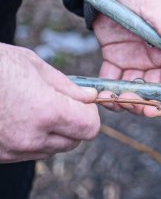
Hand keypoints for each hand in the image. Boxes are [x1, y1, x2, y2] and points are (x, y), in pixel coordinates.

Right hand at [0, 44, 99, 162]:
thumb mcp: (34, 65)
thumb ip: (67, 86)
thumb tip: (89, 98)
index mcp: (46, 111)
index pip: (90, 127)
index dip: (91, 113)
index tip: (83, 102)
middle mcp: (32, 137)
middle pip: (75, 141)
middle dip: (76, 123)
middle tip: (63, 103)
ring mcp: (14, 150)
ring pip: (54, 148)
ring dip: (56, 132)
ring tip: (38, 108)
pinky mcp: (1, 156)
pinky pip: (32, 152)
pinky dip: (36, 139)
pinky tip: (22, 118)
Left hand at [93, 0, 160, 116]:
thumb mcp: (158, 9)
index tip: (158, 109)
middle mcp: (157, 63)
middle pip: (155, 93)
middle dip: (144, 104)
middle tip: (130, 105)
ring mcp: (137, 63)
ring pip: (134, 91)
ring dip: (124, 100)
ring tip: (112, 99)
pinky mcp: (116, 60)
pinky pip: (113, 80)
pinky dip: (107, 90)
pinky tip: (100, 93)